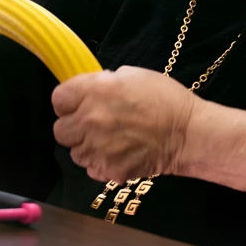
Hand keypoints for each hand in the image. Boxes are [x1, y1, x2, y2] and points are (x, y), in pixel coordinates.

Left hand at [51, 66, 197, 181]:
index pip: (58, 99)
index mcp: (94, 91)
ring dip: (86, 147)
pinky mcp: (109, 170)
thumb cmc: (164, 98)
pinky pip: (91, 169)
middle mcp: (90, 120)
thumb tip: (90, 91)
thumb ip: (104, 82)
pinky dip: (100, 163)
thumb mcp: (132, 75)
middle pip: (60, 130)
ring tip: (107, 140)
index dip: (68, 101)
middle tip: (91, 124)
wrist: (188, 133)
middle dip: (73, 126)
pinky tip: (116, 154)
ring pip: (74, 153)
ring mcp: (98, 148)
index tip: (78, 103)